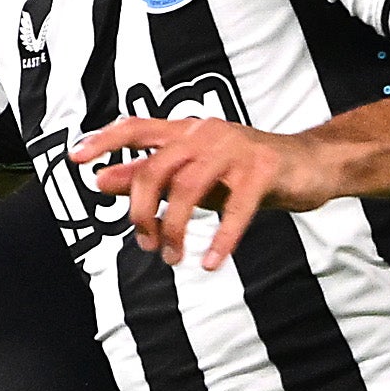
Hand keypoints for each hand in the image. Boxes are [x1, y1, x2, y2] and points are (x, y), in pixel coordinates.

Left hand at [73, 108, 329, 274]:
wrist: (313, 164)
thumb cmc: (247, 171)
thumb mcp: (195, 174)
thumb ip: (151, 176)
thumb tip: (101, 179)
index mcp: (187, 131)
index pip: (137, 128)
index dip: (105, 141)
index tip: (76, 160)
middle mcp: (206, 133)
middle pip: (157, 168)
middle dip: (142, 211)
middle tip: (146, 244)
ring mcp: (235, 149)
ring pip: (189, 188)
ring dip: (175, 229)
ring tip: (173, 257)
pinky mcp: (263, 170)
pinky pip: (235, 208)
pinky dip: (221, 239)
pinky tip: (210, 262)